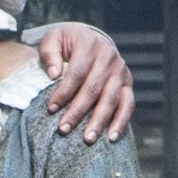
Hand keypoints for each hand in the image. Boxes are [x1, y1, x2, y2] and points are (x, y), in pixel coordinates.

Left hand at [36, 22, 134, 143]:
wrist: (91, 38)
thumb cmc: (67, 43)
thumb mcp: (53, 39)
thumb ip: (49, 53)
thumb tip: (54, 74)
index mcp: (90, 44)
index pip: (76, 72)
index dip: (64, 92)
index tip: (51, 109)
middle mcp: (109, 57)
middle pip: (93, 89)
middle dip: (77, 111)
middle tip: (63, 129)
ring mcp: (121, 71)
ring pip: (111, 99)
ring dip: (99, 121)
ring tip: (87, 139)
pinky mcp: (127, 83)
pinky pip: (128, 104)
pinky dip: (121, 121)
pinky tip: (111, 137)